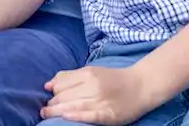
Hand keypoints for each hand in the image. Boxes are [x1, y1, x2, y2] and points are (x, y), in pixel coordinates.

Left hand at [40, 65, 159, 124]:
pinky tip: (66, 117)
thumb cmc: (114, 79)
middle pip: (64, 96)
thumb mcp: (92, 71)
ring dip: (56, 112)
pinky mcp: (108, 115)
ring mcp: (101, 101)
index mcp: (88, 74)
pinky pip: (88, 116)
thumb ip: (69, 76)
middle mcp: (93, 86)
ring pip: (71, 106)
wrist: (142, 86)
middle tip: (46, 110)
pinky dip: (75, 117)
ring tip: (47, 115)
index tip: (50, 98)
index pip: (60, 84)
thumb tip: (47, 85)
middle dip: (52, 104)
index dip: (53, 92)